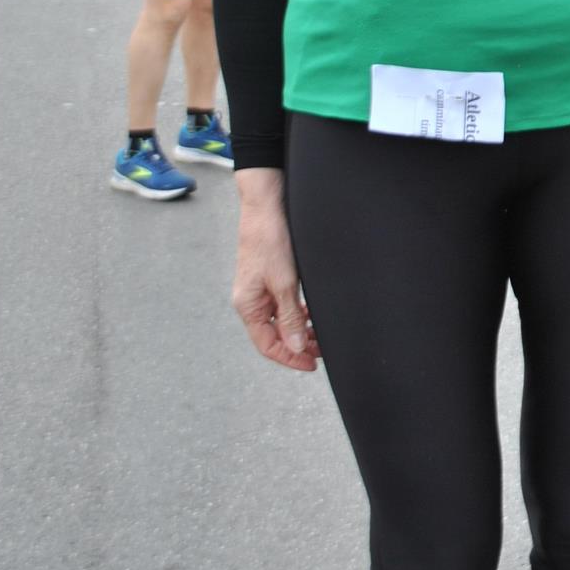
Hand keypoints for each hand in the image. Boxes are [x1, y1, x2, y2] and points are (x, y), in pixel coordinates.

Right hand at [232, 172, 318, 371]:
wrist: (267, 204)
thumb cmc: (270, 240)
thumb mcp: (285, 283)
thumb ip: (290, 317)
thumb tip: (295, 347)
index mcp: (247, 306)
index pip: (267, 345)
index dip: (289, 358)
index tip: (312, 365)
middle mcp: (251, 300)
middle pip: (274, 335)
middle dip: (297, 345)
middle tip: (322, 352)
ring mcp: (260, 289)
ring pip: (281, 320)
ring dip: (300, 330)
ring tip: (320, 336)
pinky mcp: (270, 277)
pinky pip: (283, 304)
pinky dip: (298, 313)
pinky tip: (312, 314)